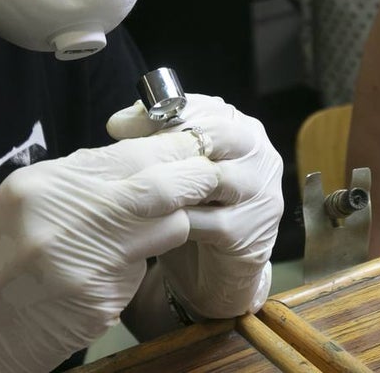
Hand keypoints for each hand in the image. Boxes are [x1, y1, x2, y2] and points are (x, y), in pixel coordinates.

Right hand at [0, 132, 217, 372]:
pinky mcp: (100, 301)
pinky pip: (142, 268)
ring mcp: (86, 262)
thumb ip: (86, 177)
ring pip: (165, 227)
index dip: (176, 147)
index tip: (197, 145)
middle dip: (196, 178)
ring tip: (166, 220)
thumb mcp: (31, 199)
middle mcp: (66, 218)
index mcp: (48, 183)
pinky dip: (142, 261)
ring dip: (175, 221)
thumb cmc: (0, 256)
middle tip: (212, 176)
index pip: (134, 153)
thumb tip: (144, 153)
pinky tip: (116, 266)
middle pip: (161, 186)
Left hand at [107, 94, 283, 317]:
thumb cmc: (191, 210)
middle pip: (216, 133)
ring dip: (171, 183)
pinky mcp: (252, 230)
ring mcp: (261, 192)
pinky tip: (150, 222)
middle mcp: (260, 154)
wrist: (214, 272)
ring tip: (135, 190)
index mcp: (242, 129)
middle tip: (127, 157)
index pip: (204, 106)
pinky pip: (207, 220)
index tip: (118, 126)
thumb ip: (156, 140)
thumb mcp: (174, 168)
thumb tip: (119, 121)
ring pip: (211, 176)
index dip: (159, 113)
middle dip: (166, 143)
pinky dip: (176, 220)